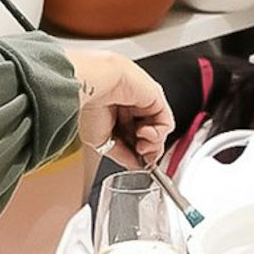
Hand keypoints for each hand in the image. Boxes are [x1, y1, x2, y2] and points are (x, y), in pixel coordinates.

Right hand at [70, 50, 177, 168]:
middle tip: (140, 156)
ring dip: (153, 144)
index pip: (134, 139)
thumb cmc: (87, 107)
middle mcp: (130, 108)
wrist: (91, 87)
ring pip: (159, 131)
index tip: (135, 162)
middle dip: (147, 151)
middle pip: (149, 136)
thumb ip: (122, 154)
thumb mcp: (101, 141)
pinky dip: (158, 134)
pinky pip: (166, 122)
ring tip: (140, 145)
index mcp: (115, 115)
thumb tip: (135, 165)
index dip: (137, 154)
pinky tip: (143, 133)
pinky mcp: (155, 98)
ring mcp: (144, 102)